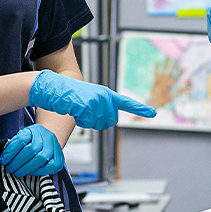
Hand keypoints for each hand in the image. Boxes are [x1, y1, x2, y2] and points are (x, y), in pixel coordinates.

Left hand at [0, 124, 63, 176]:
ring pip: (41, 158)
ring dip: (26, 168)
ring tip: (18, 172)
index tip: (3, 160)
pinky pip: (49, 166)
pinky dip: (38, 171)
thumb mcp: (23, 137)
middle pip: (31, 149)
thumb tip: (4, 159)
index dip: (11, 151)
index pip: (22, 139)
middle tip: (10, 169)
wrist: (49, 140)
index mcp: (35, 130)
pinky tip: (31, 172)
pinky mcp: (59, 158)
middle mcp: (46, 136)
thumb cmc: (33, 140)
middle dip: (17, 162)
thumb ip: (14, 145)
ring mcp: (55, 147)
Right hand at [28, 70, 155, 129]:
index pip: (126, 102)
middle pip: (110, 121)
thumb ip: (103, 108)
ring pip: (99, 123)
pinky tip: (76, 111)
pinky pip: (89, 122)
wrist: (57, 87)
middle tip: (86, 112)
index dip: (140, 109)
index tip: (153, 113)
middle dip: (99, 122)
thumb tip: (110, 121)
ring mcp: (98, 100)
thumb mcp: (91, 99)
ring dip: (89, 121)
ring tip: (80, 109)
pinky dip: (82, 121)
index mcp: (107, 94)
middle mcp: (105, 96)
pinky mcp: (89, 105)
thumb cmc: (72, 96)